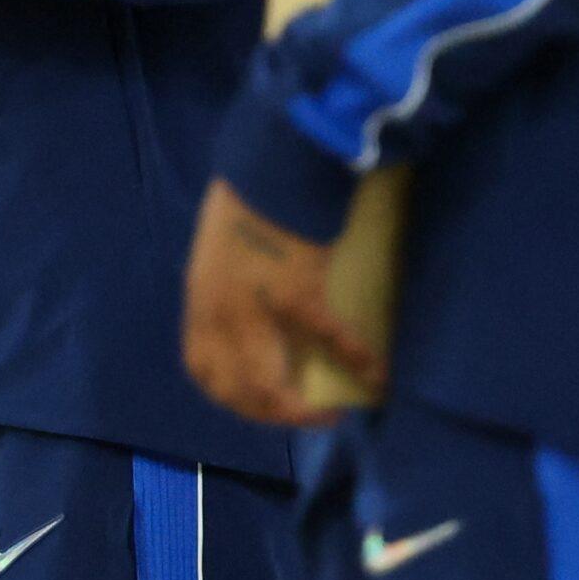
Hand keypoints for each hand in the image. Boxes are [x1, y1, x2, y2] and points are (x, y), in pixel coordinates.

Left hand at [182, 177, 384, 425]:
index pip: (202, 365)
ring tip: (326, 416)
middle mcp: (220, 312)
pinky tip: (377, 375)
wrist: (270, 163)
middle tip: (298, 415)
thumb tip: (245, 301)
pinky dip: (356, 359)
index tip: (253, 402)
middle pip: (234, 388)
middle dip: (266, 412)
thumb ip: (225, 278)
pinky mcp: (299, 292)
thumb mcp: (219, 243)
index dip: (226, 392)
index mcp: (201, 296)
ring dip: (297, 411)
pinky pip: (329, 338)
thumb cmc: (246, 195)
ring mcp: (257, 307)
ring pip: (268, 384)